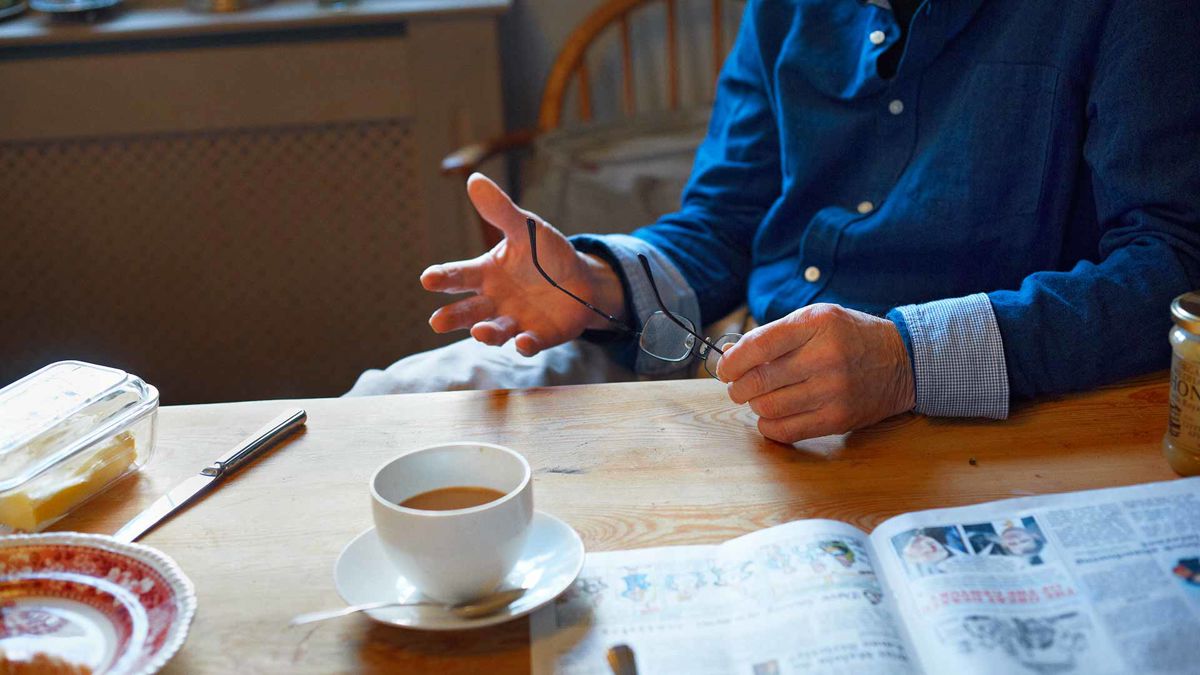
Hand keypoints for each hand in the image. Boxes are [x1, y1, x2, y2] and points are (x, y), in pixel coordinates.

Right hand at [421, 173, 625, 355]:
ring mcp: (516, 321)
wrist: (581, 280)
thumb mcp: (526, 229)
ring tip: (479, 332)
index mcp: (486, 274)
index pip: (458, 276)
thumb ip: (500, 211)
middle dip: (453, 317)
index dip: (442, 278)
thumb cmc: (545, 255)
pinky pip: (530, 343)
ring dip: (487, 333)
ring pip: (495, 330)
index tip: (427, 279)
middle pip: (468, 311)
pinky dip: (525, 345)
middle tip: (436, 321)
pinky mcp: (539, 336)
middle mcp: (495, 302)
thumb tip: (474, 180)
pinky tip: (522, 343)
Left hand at [715, 304, 914, 442]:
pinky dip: (769, 426)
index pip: (757, 346)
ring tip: (761, 397)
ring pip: (768, 407)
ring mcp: (834, 390)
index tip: (724, 369)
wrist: (903, 361)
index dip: (731, 362)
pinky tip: (772, 416)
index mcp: (817, 324)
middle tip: (739, 386)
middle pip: (758, 380)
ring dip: (754, 405)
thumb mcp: (816, 319)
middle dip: (738, 387)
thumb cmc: (850, 336)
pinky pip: (786, 431)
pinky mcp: (838, 419)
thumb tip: (730, 356)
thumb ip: (774, 334)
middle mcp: (826, 356)